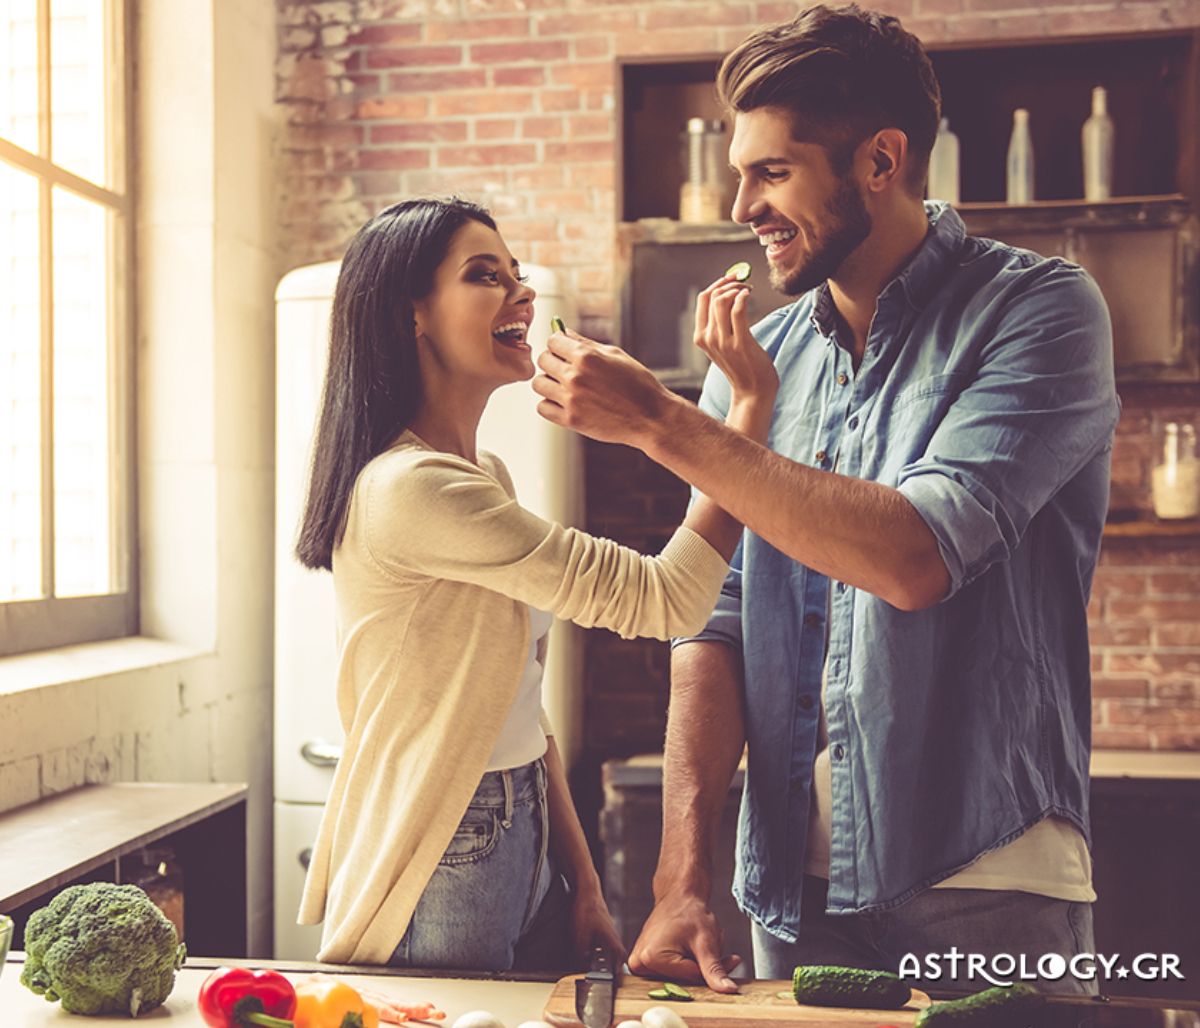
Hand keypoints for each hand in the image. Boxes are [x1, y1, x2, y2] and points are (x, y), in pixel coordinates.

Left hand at [533, 328, 674, 446]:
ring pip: (539, 384)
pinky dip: (550, 405)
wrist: (651, 417)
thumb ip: (585, 343)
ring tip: (564, 387)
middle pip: (543, 361)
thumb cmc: (638, 385)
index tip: (565, 351)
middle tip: (566, 369)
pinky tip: (564, 403)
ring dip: (549, 384)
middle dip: (553, 362)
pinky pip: (542, 408)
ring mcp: (571, 399)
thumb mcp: (616, 355)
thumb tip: (563, 332)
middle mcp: (575, 376)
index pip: (552, 341)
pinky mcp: (571, 420)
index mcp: (586, 356)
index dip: (559, 345)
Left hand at [570, 883, 626, 967]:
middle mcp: (611, 932)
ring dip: (601, 951)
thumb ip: (581, 951)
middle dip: (609, 961)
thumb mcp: (580, 935)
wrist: (586, 887)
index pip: (620, 956)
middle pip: (614, 951)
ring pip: (606, 942)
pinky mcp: (599, 919)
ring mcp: (606, 924)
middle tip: (602, 969)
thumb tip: (582, 961)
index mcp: (610, 937)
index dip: (619, 967)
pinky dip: (596, 941)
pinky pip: (600, 934)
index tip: (616, 976)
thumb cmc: (586, 907)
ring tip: (591, 957)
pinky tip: (586, 941)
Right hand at [628, 890, 740, 993]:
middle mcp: (640, 963)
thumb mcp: (706, 942)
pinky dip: (686, 963)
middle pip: (683, 980)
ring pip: (679, 977)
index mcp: (651, 958)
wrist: (678, 896)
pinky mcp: (643, 963)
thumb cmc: (689, 912)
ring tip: (694, 942)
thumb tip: (729, 990)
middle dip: (702, 966)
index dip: (710, 968)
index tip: (727, 958)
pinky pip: (672, 973)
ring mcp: (639, 964)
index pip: (691, 979)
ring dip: (694, 964)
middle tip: (709, 945)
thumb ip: (715, 969)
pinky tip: (687, 946)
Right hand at [694, 275, 778, 407]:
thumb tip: (728, 292)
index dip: (718, 283)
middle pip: (713, 296)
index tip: (732, 278)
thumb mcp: (724, 344)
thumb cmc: (742, 365)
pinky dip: (743, 297)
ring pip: (722, 300)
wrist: (752, 391)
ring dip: (737, 289)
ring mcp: (722, 342)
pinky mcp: (740, 344)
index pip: (702, 299)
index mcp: (700, 337)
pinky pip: (738, 310)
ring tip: (749, 290)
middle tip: (745, 284)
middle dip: (730, 283)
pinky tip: (750, 295)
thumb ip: (721, 323)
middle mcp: (708, 338)